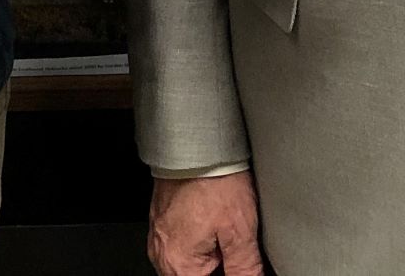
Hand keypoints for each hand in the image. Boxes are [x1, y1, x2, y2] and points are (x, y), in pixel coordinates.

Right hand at [148, 172, 262, 275]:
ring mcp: (160, 237)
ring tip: (226, 233)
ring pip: (190, 264)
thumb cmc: (214, 179)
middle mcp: (162, 254)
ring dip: (211, 258)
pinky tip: (215, 224)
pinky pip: (182, 245)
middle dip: (220, 267)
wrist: (196, 140)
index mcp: (178, 264)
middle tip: (235, 245)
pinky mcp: (162, 221)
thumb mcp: (240, 230)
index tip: (241, 264)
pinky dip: (201, 242)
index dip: (230, 274)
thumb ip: (245, 268)